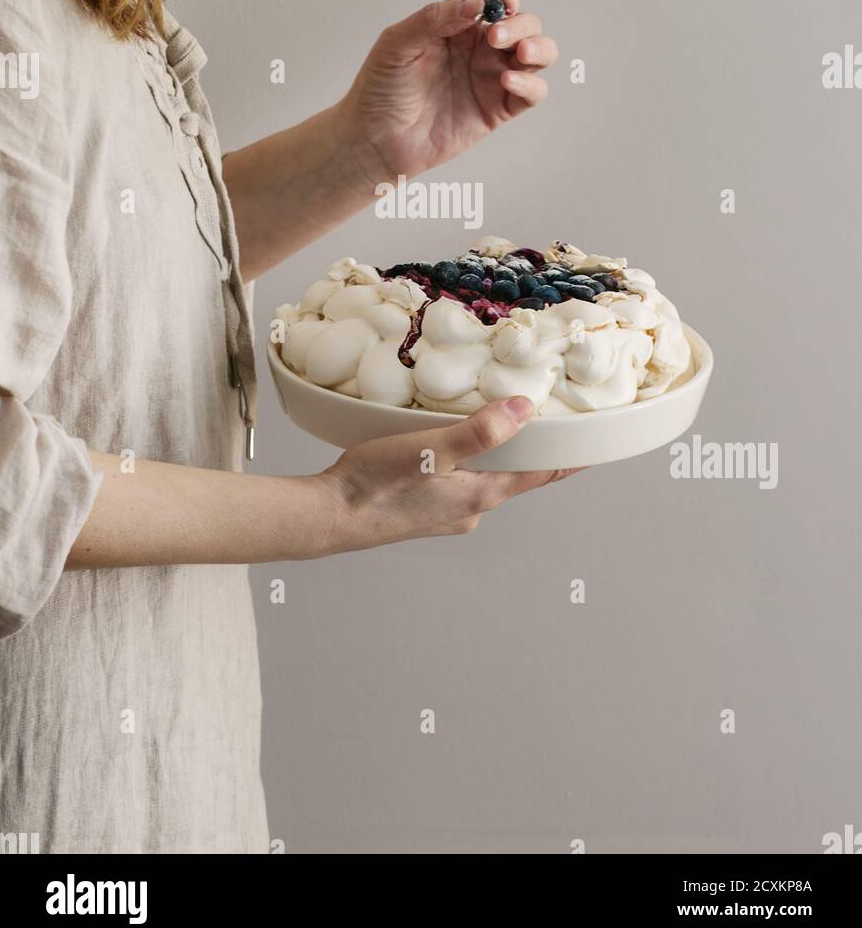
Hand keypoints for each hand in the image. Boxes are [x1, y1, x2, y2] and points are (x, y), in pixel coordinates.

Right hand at [317, 396, 580, 553]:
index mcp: (481, 494)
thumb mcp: (430, 449)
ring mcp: (447, 512)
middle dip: (534, 448)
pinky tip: (449, 441)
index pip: (543, 474)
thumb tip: (524, 410)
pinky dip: (467, 458)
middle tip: (549, 418)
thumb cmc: (375, 484)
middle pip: (518, 473)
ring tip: (500, 420)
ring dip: (497, 451)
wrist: (328, 517)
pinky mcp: (424, 508)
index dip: (572, 458)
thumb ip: (479, 432)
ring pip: (486, 475)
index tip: (598, 443)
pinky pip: (459, 478)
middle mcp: (471, 508)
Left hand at [339, 0, 559, 184]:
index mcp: (456, 23)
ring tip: (521, 53)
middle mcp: (479, 47)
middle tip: (497, 38)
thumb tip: (476, 4)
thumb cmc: (380, 89)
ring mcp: (491, 77)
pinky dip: (531, 83)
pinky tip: (509, 81)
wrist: (375, 140)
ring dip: (539, 47)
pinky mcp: (498, 109)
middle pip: (523, 21)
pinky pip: (532, 92)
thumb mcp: (397, 43)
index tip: (504, 2)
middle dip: (520, 24)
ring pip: (538, 53)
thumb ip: (434, 18)